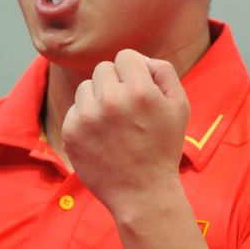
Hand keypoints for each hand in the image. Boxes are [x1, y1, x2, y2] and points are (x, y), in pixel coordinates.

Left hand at [61, 49, 189, 213]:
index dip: (133, 69)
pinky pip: (74, 108)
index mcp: (139, 90)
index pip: (125, 56)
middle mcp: (110, 99)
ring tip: (112, 121)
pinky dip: (85, 117)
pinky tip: (100, 135)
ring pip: (86, 86)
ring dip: (97, 98)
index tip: (137, 86)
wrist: (142, 193)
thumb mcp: (179, 106)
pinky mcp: (70, 131)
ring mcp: (87, 116)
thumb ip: (164, 72)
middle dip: (114, 82)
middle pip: (103, 68)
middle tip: (125, 106)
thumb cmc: (163, 147)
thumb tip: (141, 59)